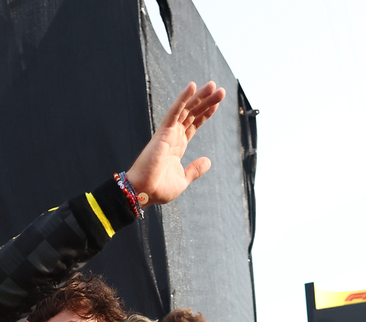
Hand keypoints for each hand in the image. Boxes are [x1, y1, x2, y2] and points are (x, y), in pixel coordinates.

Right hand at [126, 81, 225, 204]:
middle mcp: (174, 136)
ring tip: (213, 85)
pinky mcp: (163, 132)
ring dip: (199, 96)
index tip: (216, 103)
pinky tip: (192, 86)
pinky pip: (175, 111)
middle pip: (193, 113)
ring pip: (186, 109)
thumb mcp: (183, 180)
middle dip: (206, 101)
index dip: (205, 113)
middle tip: (220, 90)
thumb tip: (208, 160)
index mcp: (178, 146)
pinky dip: (183, 98)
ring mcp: (169, 132)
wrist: (144, 192)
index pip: (194, 124)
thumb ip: (195, 169)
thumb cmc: (159, 188)